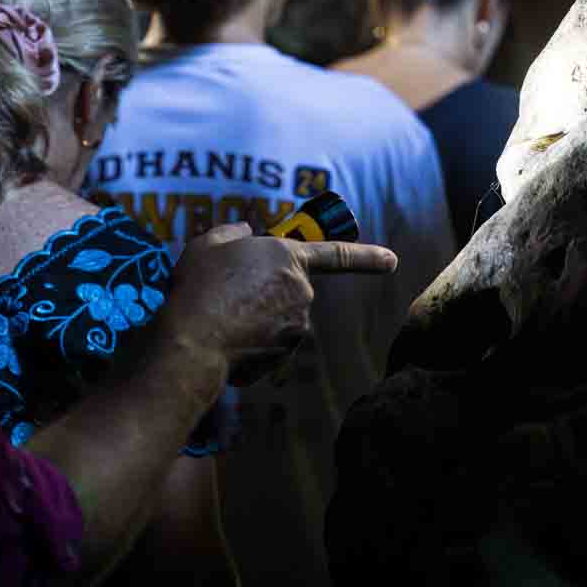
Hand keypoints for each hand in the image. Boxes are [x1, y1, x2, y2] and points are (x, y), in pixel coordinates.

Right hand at [163, 224, 396, 384]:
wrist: (193, 339)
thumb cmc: (200, 287)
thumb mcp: (209, 244)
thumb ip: (233, 233)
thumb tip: (246, 233)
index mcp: (288, 256)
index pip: (336, 254)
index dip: (367, 257)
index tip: (392, 260)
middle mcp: (301, 290)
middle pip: (288, 290)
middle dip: (264, 294)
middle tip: (227, 296)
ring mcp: (297, 325)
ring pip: (278, 319)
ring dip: (256, 319)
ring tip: (220, 318)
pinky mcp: (286, 353)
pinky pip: (269, 345)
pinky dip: (252, 343)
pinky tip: (226, 340)